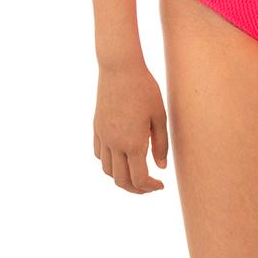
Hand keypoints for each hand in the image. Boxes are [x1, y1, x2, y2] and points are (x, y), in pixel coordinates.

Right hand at [93, 62, 168, 192]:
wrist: (119, 68)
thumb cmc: (145, 89)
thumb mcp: (159, 116)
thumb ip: (161, 144)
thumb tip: (161, 167)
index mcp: (133, 143)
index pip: (139, 179)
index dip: (150, 187)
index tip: (161, 185)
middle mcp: (115, 144)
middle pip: (121, 180)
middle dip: (136, 189)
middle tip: (150, 187)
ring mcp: (103, 137)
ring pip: (107, 170)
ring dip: (121, 178)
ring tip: (136, 173)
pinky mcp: (97, 128)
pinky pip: (99, 155)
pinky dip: (109, 163)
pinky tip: (121, 157)